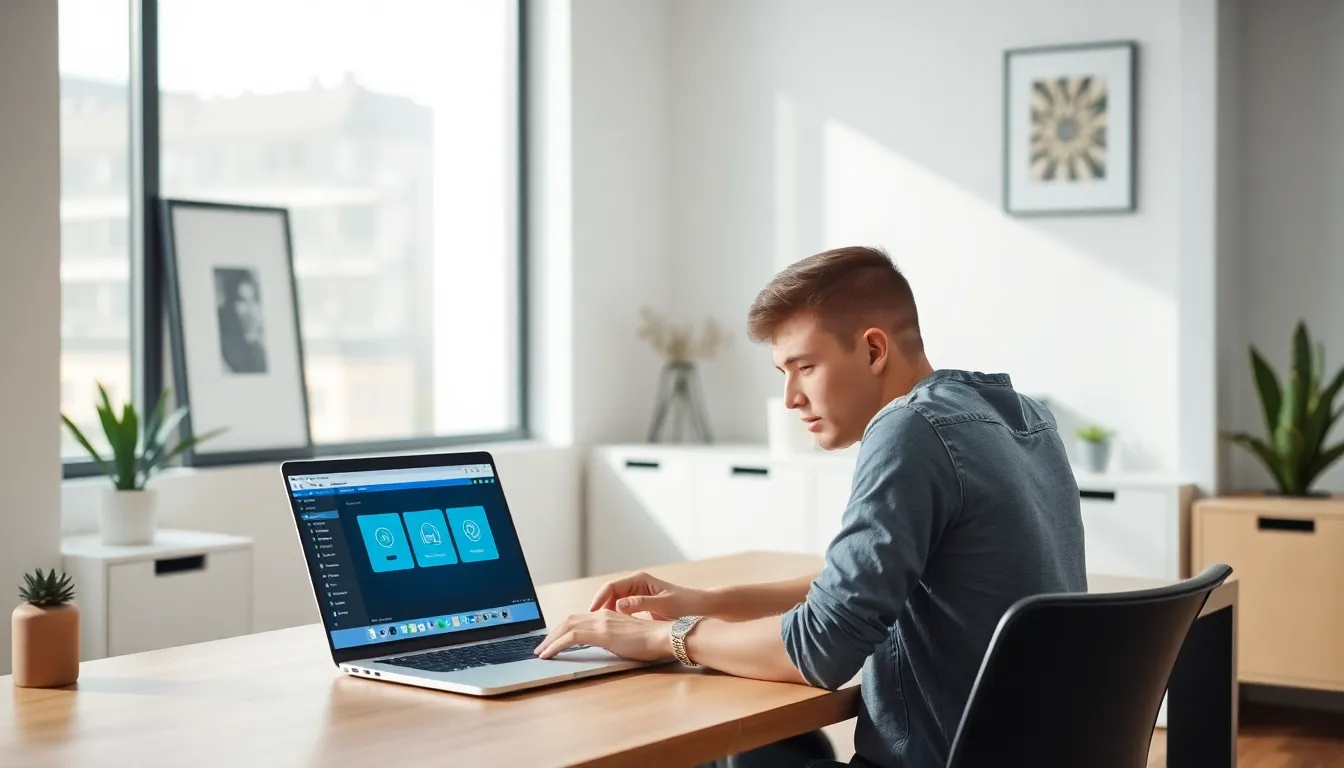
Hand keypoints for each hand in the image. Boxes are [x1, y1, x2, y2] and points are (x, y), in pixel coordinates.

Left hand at [533, 610, 672, 660]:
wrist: (664, 637)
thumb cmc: (651, 642)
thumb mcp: (626, 639)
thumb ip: (612, 640)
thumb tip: (604, 647)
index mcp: (608, 616)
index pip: (578, 619)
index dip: (562, 630)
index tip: (553, 641)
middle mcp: (602, 615)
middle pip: (568, 621)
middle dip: (552, 634)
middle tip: (541, 647)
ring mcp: (601, 622)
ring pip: (566, 626)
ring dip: (550, 640)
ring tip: (541, 652)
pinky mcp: (601, 632)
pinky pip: (571, 637)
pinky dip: (556, 645)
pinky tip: (548, 654)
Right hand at [588, 571, 710, 620]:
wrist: (701, 608)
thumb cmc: (685, 605)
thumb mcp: (663, 604)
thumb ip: (641, 604)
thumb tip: (619, 605)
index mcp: (640, 580)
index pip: (611, 587)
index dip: (599, 599)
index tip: (592, 613)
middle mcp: (636, 584)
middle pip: (609, 594)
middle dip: (599, 607)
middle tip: (591, 623)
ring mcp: (638, 594)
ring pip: (614, 602)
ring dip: (606, 613)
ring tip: (599, 627)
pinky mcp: (641, 604)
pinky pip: (622, 609)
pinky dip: (615, 617)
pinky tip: (613, 628)